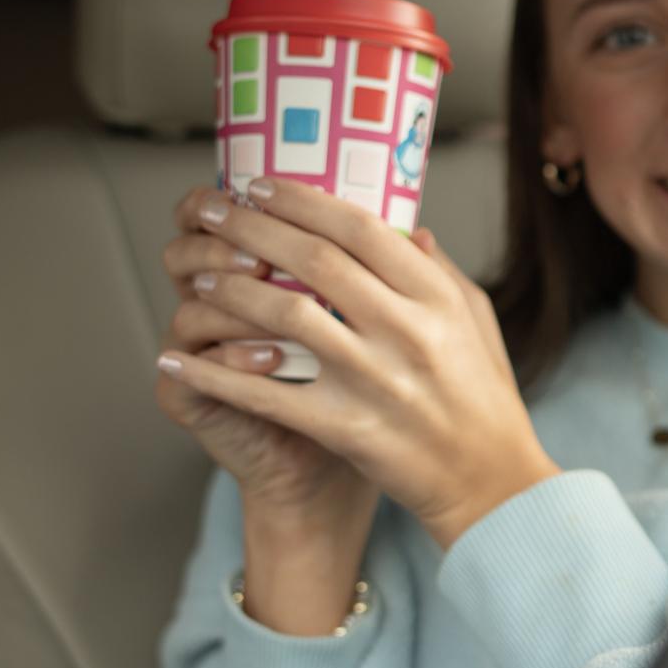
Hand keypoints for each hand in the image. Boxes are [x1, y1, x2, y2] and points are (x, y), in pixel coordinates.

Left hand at [154, 178, 559, 547]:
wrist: (490, 481)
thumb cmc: (483, 398)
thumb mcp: (475, 322)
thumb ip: (440, 272)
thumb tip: (410, 228)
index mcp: (436, 298)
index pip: (361, 228)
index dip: (303, 201)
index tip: (261, 186)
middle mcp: (406, 330)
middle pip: (314, 260)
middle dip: (251, 227)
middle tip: (209, 209)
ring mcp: (374, 379)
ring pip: (285, 317)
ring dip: (232, 291)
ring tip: (199, 278)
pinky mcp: (346, 426)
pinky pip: (266, 394)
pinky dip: (215, 375)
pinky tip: (177, 361)